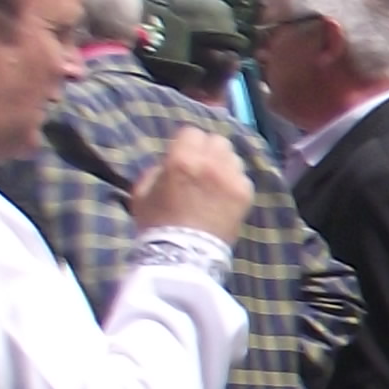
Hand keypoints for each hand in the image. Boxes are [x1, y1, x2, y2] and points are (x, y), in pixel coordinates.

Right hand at [130, 129, 250, 238]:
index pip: (191, 131)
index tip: (183, 155)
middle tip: (201, 166)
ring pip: (232, 156)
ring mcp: (232, 178)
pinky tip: (224, 196)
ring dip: (223, 164)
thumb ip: (156, 169)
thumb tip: (169, 161)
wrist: (184, 257)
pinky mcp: (246, 193)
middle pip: (216, 140)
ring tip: (214, 181)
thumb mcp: (142, 193)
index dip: (186, 143)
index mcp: (182, 159)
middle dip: (207, 150)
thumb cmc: (157, 225)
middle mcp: (210, 163)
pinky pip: (242, 176)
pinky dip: (234, 181)